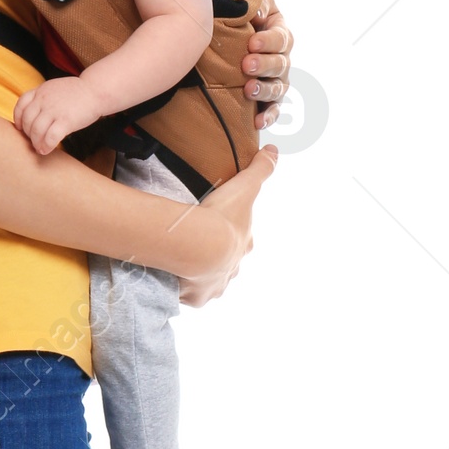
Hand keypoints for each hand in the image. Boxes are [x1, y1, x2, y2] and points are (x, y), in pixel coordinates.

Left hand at [14, 76, 100, 154]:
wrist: (96, 90)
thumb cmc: (77, 92)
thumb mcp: (55, 88)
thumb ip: (43, 98)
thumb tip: (34, 114)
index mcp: (41, 90)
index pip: (20, 105)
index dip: (18, 120)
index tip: (21, 128)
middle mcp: (44, 99)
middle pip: (27, 121)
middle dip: (28, 134)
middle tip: (34, 141)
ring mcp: (54, 110)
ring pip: (36, 131)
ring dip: (36, 143)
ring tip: (40, 148)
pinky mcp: (65, 120)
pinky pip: (50, 137)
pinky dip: (46, 146)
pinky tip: (47, 150)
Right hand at [177, 144, 277, 305]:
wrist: (200, 246)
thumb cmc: (222, 217)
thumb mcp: (245, 186)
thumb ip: (260, 168)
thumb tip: (274, 151)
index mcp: (243, 244)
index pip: (242, 240)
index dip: (233, 234)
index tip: (220, 229)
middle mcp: (233, 268)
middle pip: (227, 263)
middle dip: (218, 258)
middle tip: (200, 249)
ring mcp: (216, 284)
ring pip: (211, 282)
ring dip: (202, 276)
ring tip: (186, 268)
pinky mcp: (198, 297)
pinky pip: (191, 296)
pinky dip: (185, 290)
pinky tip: (175, 282)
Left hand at [242, 0, 292, 131]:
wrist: (221, 40)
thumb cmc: (236, 18)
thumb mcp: (245, 3)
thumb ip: (253, 3)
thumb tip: (255, 12)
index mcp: (279, 33)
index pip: (281, 38)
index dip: (269, 41)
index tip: (252, 42)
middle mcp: (281, 58)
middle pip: (281, 64)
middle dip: (264, 65)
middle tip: (247, 65)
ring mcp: (276, 80)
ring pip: (278, 88)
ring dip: (264, 89)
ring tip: (248, 90)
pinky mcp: (267, 99)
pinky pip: (272, 109)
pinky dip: (268, 116)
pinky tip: (257, 122)